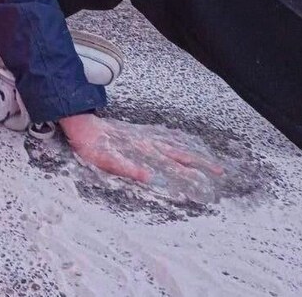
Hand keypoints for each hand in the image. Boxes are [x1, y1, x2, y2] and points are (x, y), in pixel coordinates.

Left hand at [59, 113, 224, 203]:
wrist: (81, 125)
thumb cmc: (92, 145)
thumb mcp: (106, 160)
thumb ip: (127, 168)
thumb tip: (149, 176)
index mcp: (145, 149)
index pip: (175, 159)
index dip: (194, 168)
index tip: (213, 174)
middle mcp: (148, 142)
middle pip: (180, 152)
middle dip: (200, 161)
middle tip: (220, 170)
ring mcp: (144, 138)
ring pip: (174, 145)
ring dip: (191, 152)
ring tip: (207, 159)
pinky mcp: (137, 136)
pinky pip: (163, 139)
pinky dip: (176, 143)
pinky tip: (179, 145)